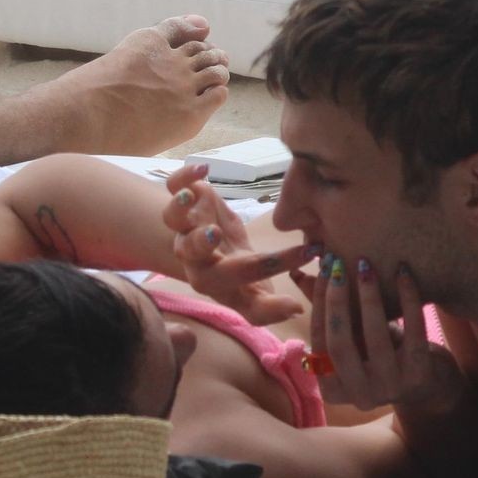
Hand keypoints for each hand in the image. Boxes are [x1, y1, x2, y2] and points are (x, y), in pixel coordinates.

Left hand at [162, 164, 308, 323]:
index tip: (306, 253)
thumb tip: (297, 309)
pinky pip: (172, 187)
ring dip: (178, 208)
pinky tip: (205, 169)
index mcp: (212, 280)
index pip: (237, 277)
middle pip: (189, 251)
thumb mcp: (255, 294)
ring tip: (190, 195)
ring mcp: (186, 226)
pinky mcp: (187, 200)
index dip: (269, 267)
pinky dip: (181, 177)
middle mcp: (193, 255)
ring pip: (171, 218)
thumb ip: (270, 308)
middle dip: (199, 243)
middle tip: (215, 233)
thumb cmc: (240, 277)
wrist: (218, 253)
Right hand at [309, 252, 466, 413]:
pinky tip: (403, 274)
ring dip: (369, 297)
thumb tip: (300, 273)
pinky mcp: (420, 374)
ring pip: (375, 337)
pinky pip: (413, 331)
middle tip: (338, 265)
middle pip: (340, 344)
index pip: (319, 343)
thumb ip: (330, 313)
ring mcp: (390, 387)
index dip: (319, 303)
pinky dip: (408, 299)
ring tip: (366, 266)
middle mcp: (359, 395)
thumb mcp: (355, 340)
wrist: (428, 385)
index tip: (323, 270)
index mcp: (334, 389)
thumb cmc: (382, 356)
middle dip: (337, 300)